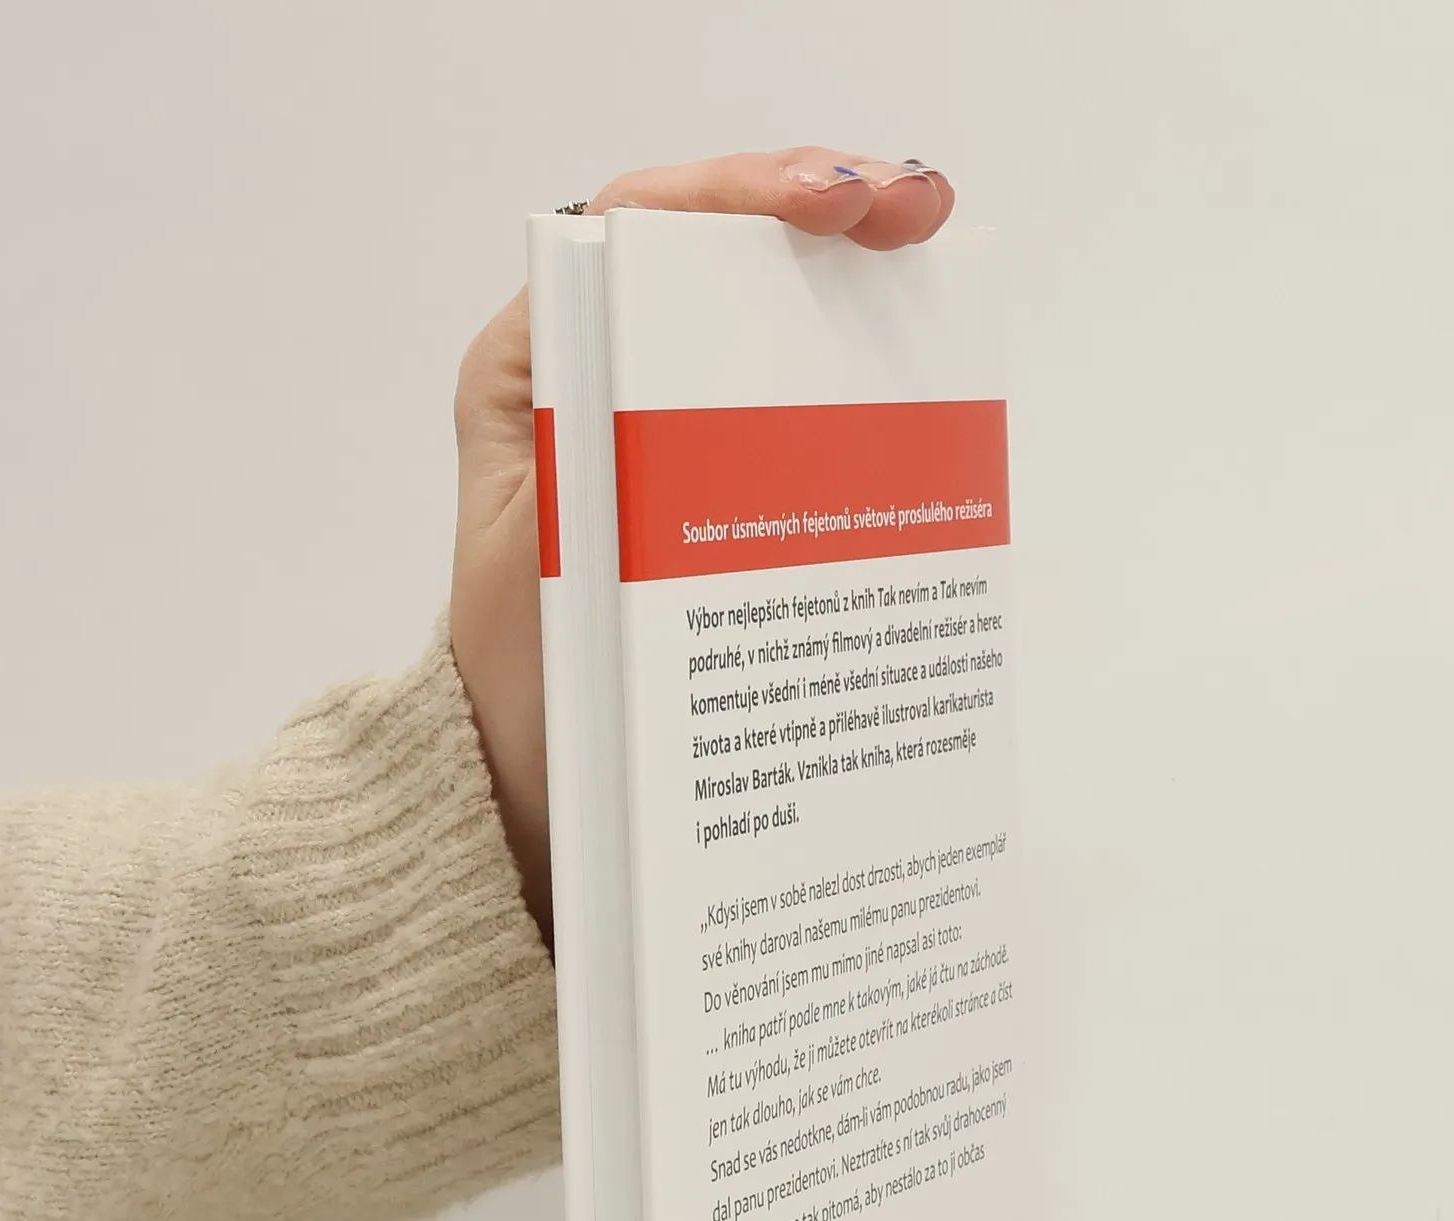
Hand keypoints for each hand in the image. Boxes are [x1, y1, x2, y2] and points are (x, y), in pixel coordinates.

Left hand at [447, 148, 955, 945]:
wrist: (540, 794)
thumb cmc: (526, 688)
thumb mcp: (545, 558)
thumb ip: (595, 451)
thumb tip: (683, 359)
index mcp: (539, 372)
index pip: (640, 228)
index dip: (744, 194)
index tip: (836, 204)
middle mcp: (599, 382)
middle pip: (717, 255)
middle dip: (823, 209)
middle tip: (913, 210)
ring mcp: (665, 436)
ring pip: (761, 323)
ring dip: (849, 287)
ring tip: (928, 257)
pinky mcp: (713, 496)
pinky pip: (787, 416)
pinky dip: (851, 386)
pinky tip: (915, 376)